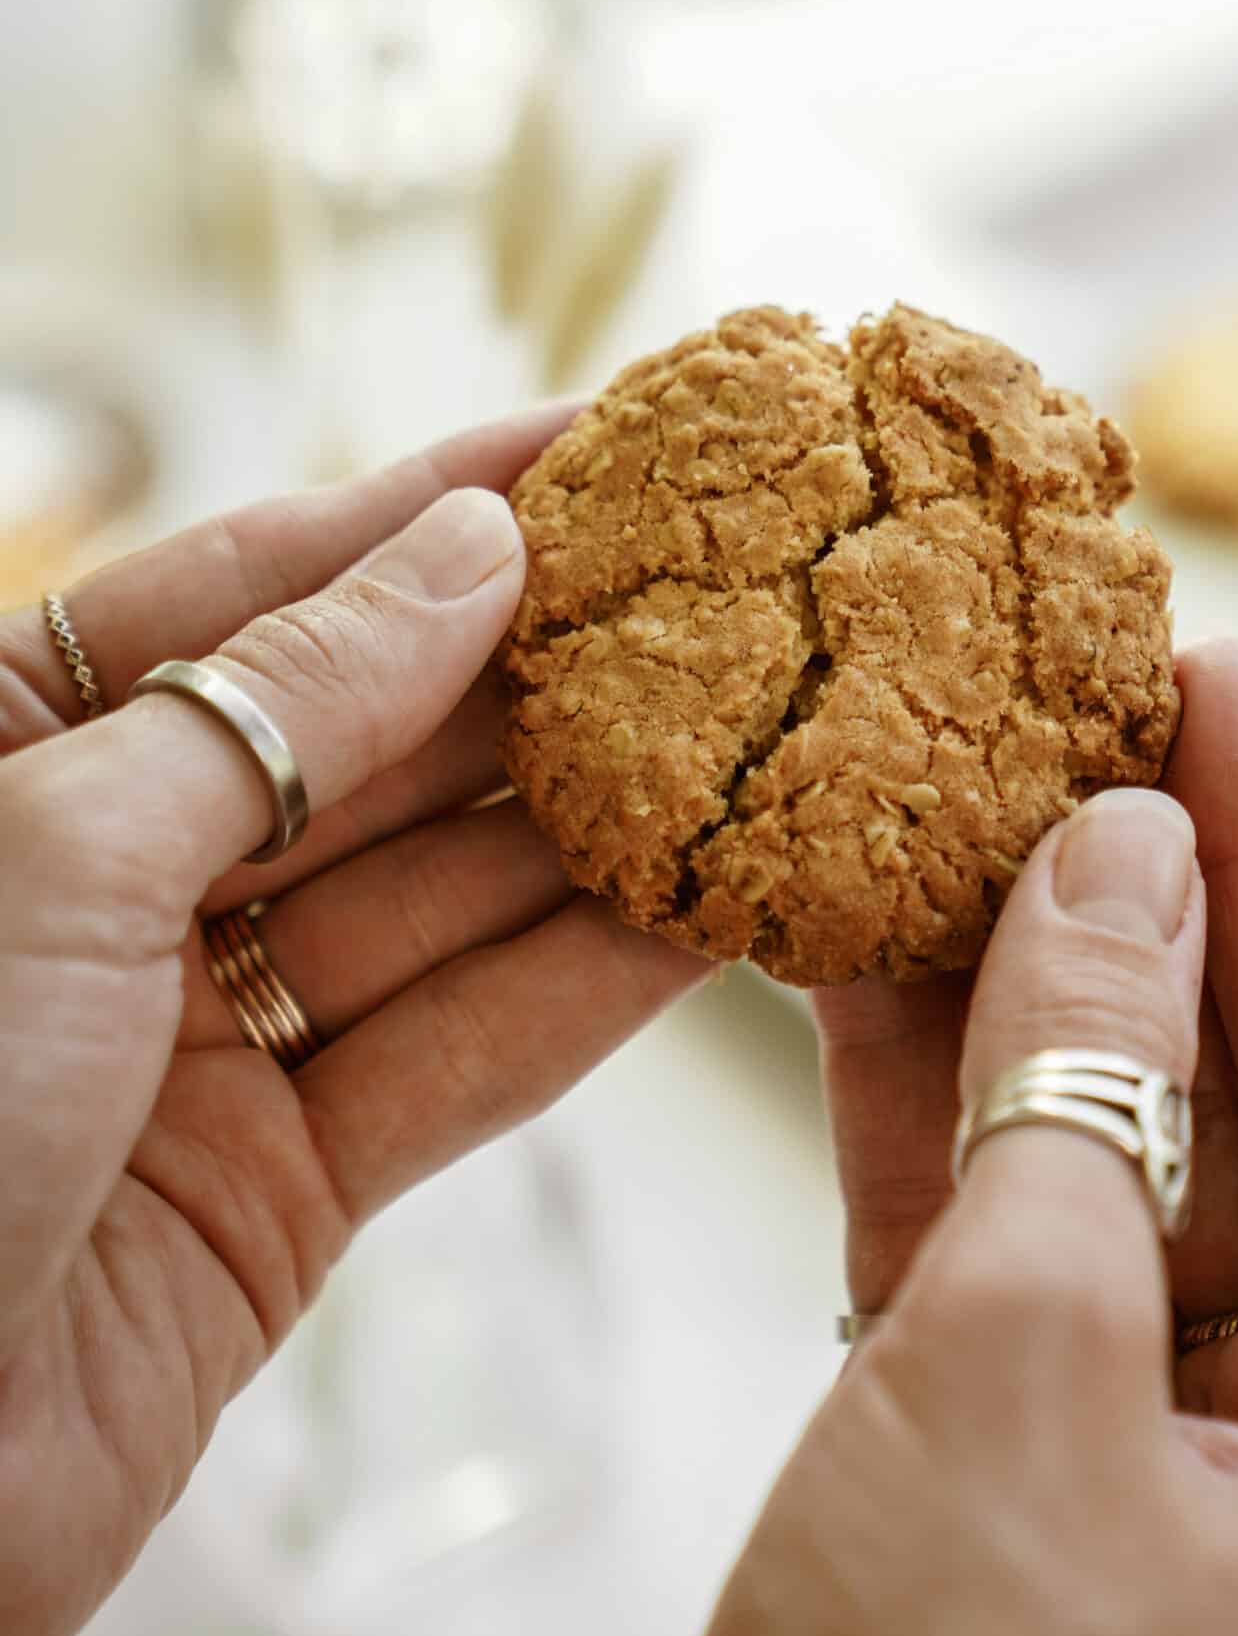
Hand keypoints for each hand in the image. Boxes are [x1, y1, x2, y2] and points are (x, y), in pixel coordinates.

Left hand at [0, 411, 707, 1635]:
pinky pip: (454, 1057)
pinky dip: (581, 990)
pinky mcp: (273, 1193)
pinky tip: (710, 911)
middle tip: (733, 584)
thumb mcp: (61, 854)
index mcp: (0, 747)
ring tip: (764, 727)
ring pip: (434, 900)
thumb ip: (281, 704)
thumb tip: (469, 548)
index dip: (434, 508)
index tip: (607, 443)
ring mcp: (192, 1039)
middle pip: (365, 740)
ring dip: (596, 826)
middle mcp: (104, 878)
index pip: (254, 586)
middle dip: (545, 665)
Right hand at [536, 641, 1237, 1635]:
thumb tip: (1122, 845)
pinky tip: (856, 944)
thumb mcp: (1023, 1363)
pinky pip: (986, 1220)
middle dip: (1142, 901)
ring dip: (1012, 974)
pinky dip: (924, 1089)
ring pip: (1096, 1141)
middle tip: (1070, 695)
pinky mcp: (1003, 1446)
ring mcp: (1152, 1440)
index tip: (1218, 680)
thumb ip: (1082, 1084)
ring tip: (944, 779)